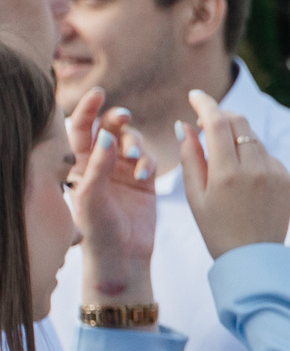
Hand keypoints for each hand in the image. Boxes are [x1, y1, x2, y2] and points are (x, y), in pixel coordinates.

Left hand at [64, 90, 157, 304]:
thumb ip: (98, 164)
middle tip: (123, 118)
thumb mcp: (90, 195)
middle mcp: (100, 164)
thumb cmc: (97, 229)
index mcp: (78, 164)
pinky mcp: (145, 182)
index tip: (99, 93)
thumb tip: (106, 134)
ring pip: (132, 142)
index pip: (81, 128)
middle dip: (117, 121)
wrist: (122, 257)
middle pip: (109, 129)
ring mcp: (123, 172)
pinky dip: (149, 162)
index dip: (88, 109)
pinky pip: (150, 160)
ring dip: (135, 144)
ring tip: (135, 158)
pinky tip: (144, 175)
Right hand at [177, 88, 289, 255]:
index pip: (217, 122)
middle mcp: (255, 169)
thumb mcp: (195, 195)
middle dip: (221, 115)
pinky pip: (266, 155)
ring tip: (220, 152)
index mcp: (227, 173)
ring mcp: (275, 173)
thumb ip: (190, 156)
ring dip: (236, 136)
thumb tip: (185, 125)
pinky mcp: (287, 179)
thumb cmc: (216, 228)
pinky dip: (251, 154)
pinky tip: (242, 175)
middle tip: (205, 120)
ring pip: (253, 138)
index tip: (195, 94)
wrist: (254, 257)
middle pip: (239, 122)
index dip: (205, 103)